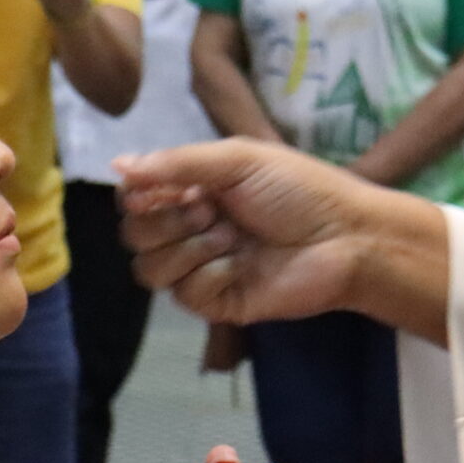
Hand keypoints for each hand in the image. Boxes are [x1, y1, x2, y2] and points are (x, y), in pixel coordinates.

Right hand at [115, 138, 380, 324]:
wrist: (345, 238)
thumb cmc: (300, 190)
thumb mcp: (238, 159)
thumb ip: (177, 163)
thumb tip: (117, 164)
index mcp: (194, 191)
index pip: (135, 198)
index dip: (139, 196)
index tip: (162, 191)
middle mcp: (191, 230)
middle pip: (134, 236)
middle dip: (166, 222)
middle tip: (210, 213)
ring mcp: (203, 269)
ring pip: (149, 270)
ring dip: (188, 250)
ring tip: (230, 239)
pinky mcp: (218, 303)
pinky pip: (184, 295)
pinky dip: (209, 276)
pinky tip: (240, 266)